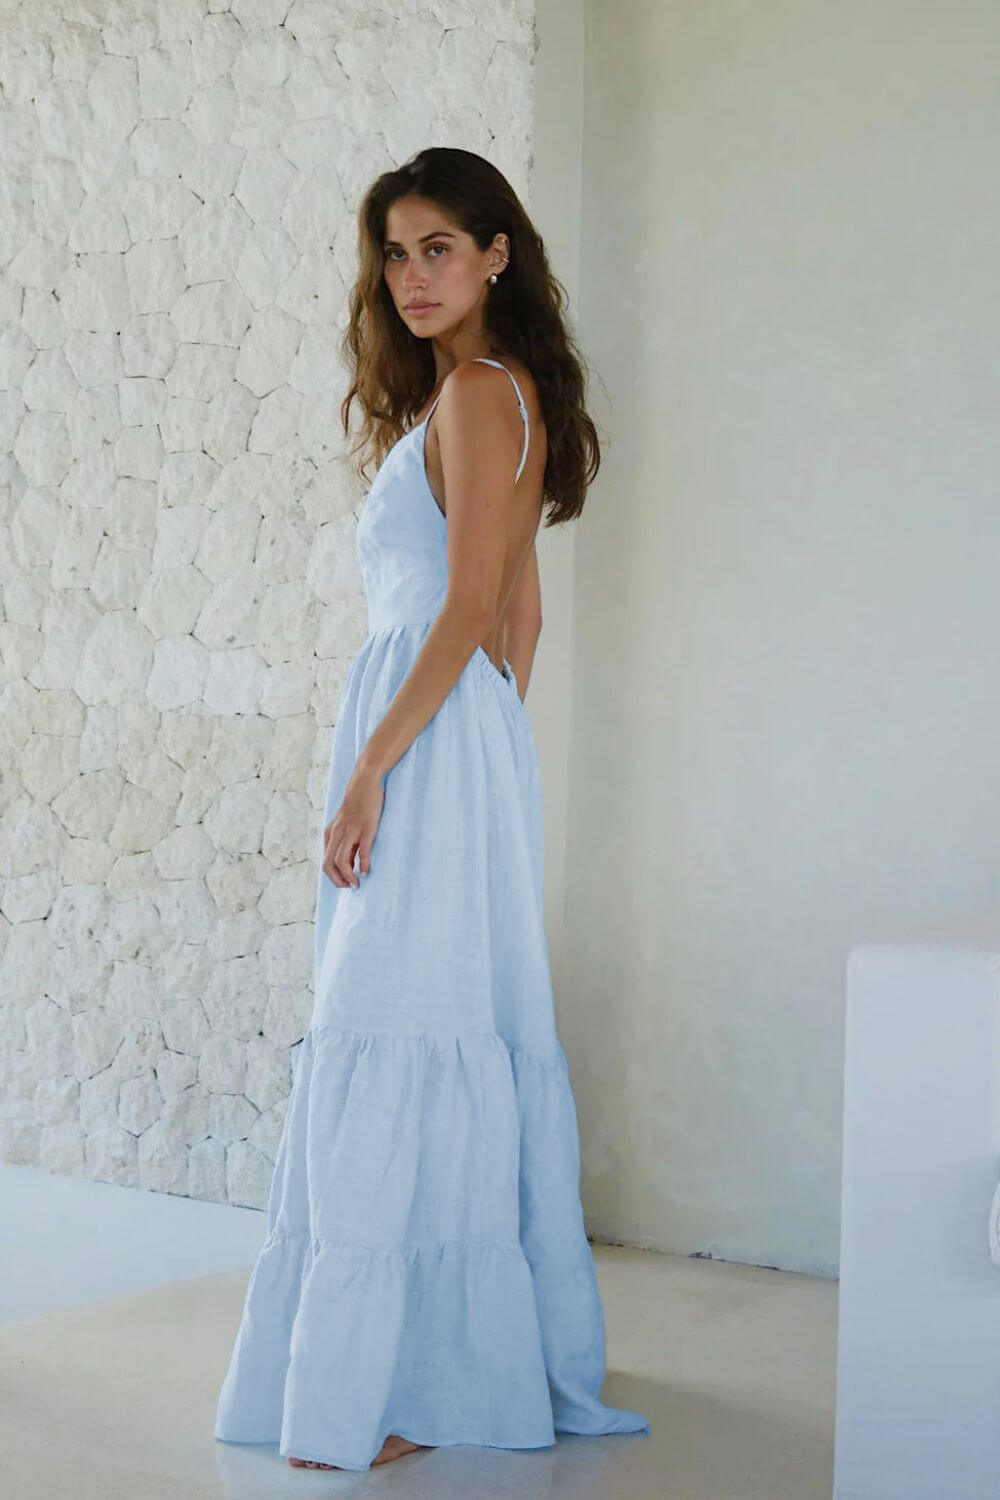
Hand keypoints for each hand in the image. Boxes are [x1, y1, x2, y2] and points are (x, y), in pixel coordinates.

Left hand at [322, 765, 384, 887]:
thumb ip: (346, 843)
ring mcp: (351, 831)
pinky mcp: (366, 829)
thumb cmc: (356, 805)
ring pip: (342, 860)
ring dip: (348, 876)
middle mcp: (337, 834)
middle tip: (349, 887)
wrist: (364, 784)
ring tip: (356, 884)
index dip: (333, 877)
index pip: (325, 862)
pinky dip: (363, 864)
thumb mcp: (345, 825)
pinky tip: (366, 872)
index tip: (343, 883)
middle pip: (329, 864)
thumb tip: (350, 865)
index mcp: (330, 834)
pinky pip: (362, 851)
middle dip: (338, 880)